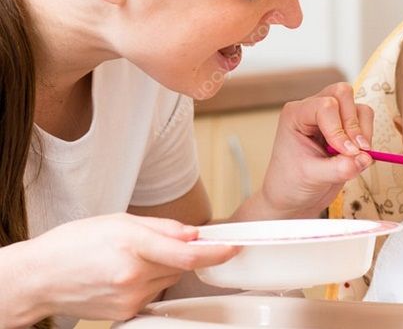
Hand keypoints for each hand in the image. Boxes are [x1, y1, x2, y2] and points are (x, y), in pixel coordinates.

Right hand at [17, 213, 237, 322]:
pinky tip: (124, 274)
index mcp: (132, 245)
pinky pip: (153, 293)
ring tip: (129, 258)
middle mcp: (133, 275)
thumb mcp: (117, 221)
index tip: (232, 247)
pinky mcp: (128, 312)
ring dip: (161, 267)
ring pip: (168, 279)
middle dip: (178, 253)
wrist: (40, 279)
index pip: (188, 254)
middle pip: (180, 265)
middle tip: (152, 244)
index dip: (216, 252)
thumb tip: (193, 233)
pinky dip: (148, 281)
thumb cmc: (73, 245)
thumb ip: (162, 227)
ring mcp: (131, 298)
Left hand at [252, 82, 373, 218]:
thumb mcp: (312, 178)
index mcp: (296, 115)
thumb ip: (340, 168)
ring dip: (363, 131)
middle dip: (353, 124)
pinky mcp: (345, 129)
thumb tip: (365, 158)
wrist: (292, 199)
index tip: (346, 153)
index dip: (339, 129)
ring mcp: (330, 118)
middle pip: (343, 94)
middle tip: (356, 151)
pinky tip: (357, 157)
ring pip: (357, 107)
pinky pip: (364, 121)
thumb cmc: (290, 184)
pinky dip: (367, 137)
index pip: (325, 106)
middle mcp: (312, 110)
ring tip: (356, 155)